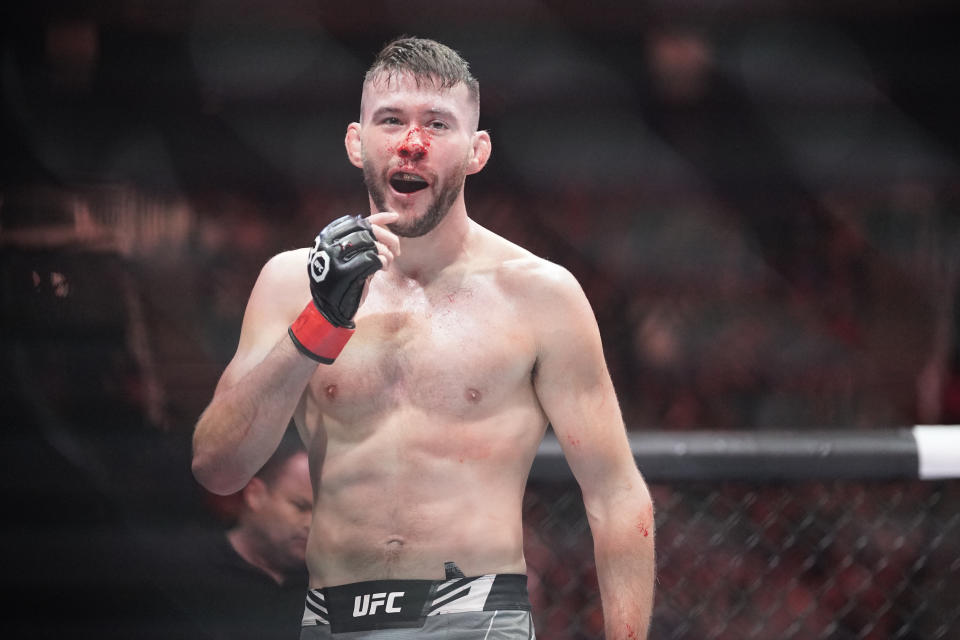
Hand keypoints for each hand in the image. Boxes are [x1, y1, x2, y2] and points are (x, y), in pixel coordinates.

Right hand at [288, 213, 397, 362]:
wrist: (328, 309)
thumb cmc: (344, 281)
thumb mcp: (355, 256)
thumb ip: (367, 239)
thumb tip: (390, 218)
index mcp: (329, 237)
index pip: (358, 221)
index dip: (379, 218)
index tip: (396, 218)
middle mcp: (330, 245)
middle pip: (369, 231)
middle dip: (389, 240)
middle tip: (396, 252)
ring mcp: (335, 259)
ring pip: (372, 245)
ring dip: (386, 255)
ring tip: (385, 264)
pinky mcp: (344, 273)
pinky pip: (372, 260)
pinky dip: (381, 263)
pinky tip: (381, 269)